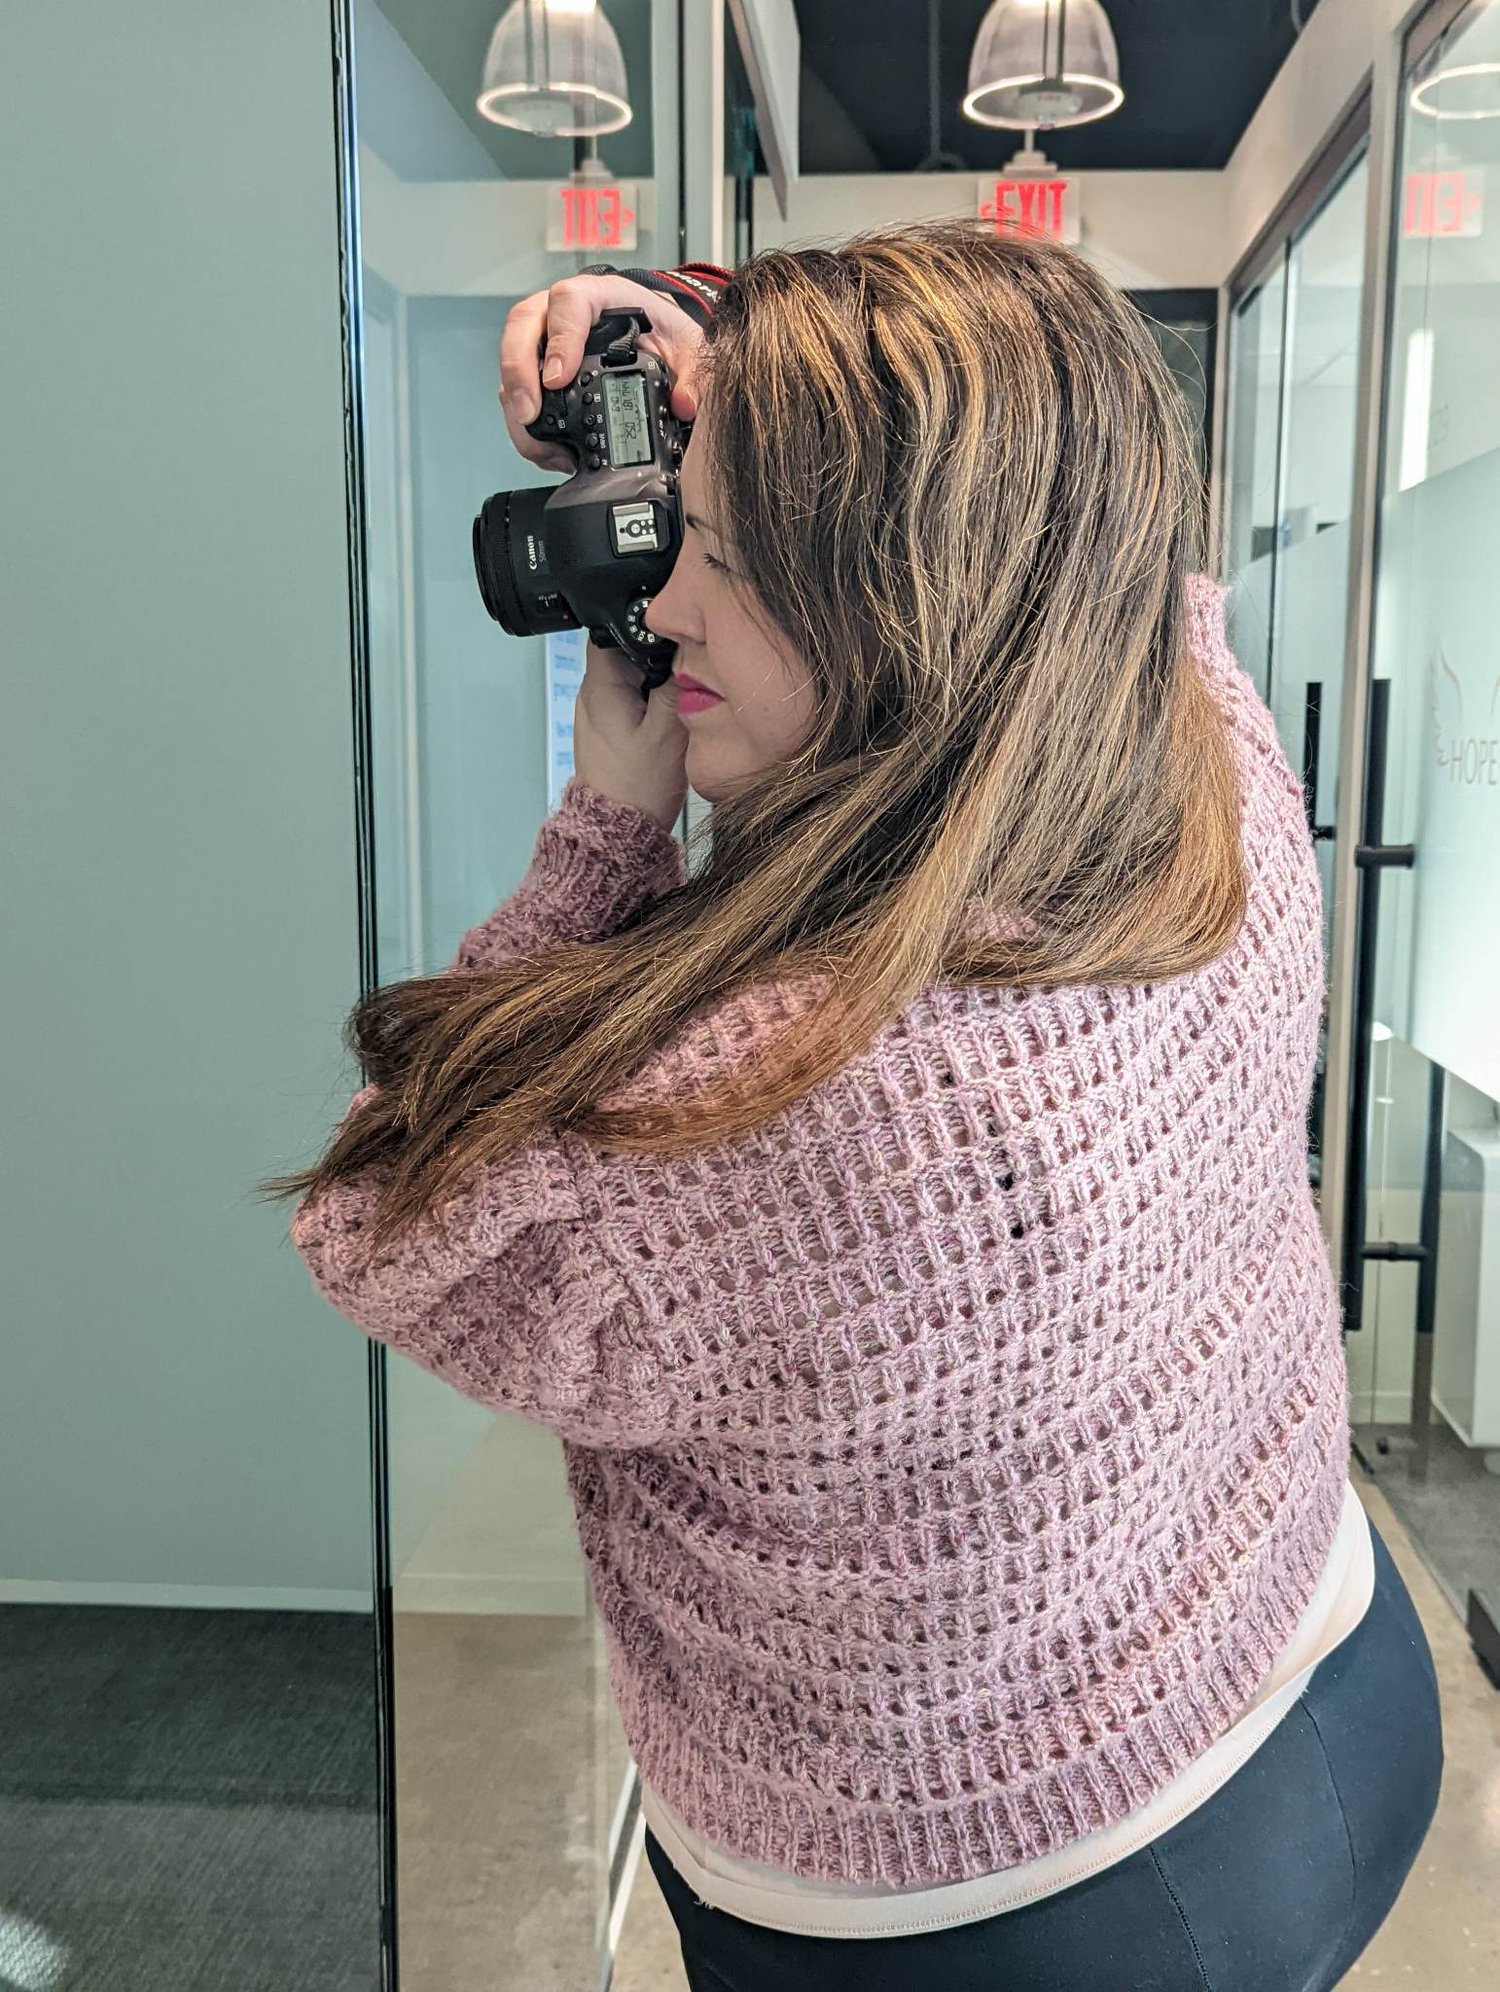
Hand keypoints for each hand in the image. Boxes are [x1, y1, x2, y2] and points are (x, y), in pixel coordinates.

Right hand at [498, 274, 705, 472]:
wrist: (656, 339)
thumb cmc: (662, 331)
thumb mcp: (688, 347)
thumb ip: (693, 374)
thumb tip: (684, 404)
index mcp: (599, 296)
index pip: (568, 303)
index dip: (559, 339)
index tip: (558, 378)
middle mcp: (562, 313)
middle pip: (522, 327)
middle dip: (518, 373)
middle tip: (528, 414)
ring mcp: (544, 339)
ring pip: (514, 361)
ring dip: (517, 405)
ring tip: (539, 446)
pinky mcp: (538, 369)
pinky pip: (519, 390)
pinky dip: (527, 423)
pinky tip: (547, 450)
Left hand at [573, 642, 687, 833]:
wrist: (618, 832)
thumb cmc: (639, 786)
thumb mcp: (668, 730)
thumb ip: (675, 683)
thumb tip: (684, 648)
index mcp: (600, 685)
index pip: (612, 627)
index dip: (645, 625)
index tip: (673, 634)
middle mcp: (591, 694)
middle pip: (625, 651)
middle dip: (656, 655)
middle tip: (684, 670)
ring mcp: (597, 713)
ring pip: (630, 676)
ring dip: (654, 681)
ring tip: (678, 697)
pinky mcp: (607, 730)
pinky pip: (630, 701)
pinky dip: (649, 703)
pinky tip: (666, 719)